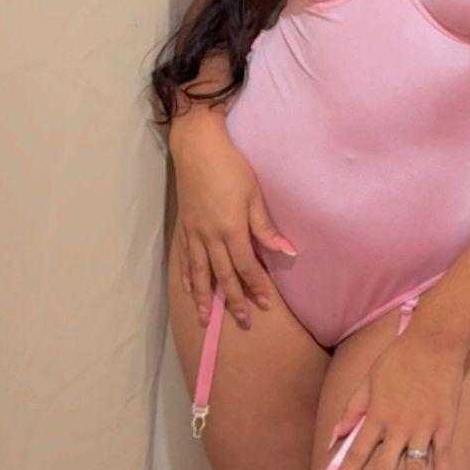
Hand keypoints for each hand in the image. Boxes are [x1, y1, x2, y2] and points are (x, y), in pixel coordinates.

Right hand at [170, 116, 295, 329]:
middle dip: (233, 300)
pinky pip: (184, 257)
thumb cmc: (231, 167)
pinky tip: (189, 288)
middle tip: (242, 322)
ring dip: (203, 297)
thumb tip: (286, 252)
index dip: (256, 287)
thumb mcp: (253, 194)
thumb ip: (265, 227)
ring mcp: (193, 232)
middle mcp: (209, 236)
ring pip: (198, 272)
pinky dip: (187, 275)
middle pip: (223, 275)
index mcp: (231, 229)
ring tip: (204, 319)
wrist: (197, 147)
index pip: (246, 267)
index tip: (266, 304)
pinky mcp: (183, 226)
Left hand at [323, 327, 465, 469]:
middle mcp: (397, 428)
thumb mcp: (367, 379)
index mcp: (375, 417)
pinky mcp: (445, 427)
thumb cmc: (398, 358)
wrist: (436, 339)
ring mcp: (423, 429)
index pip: (353, 457)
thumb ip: (351, 409)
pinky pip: (443, 462)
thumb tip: (332, 437)